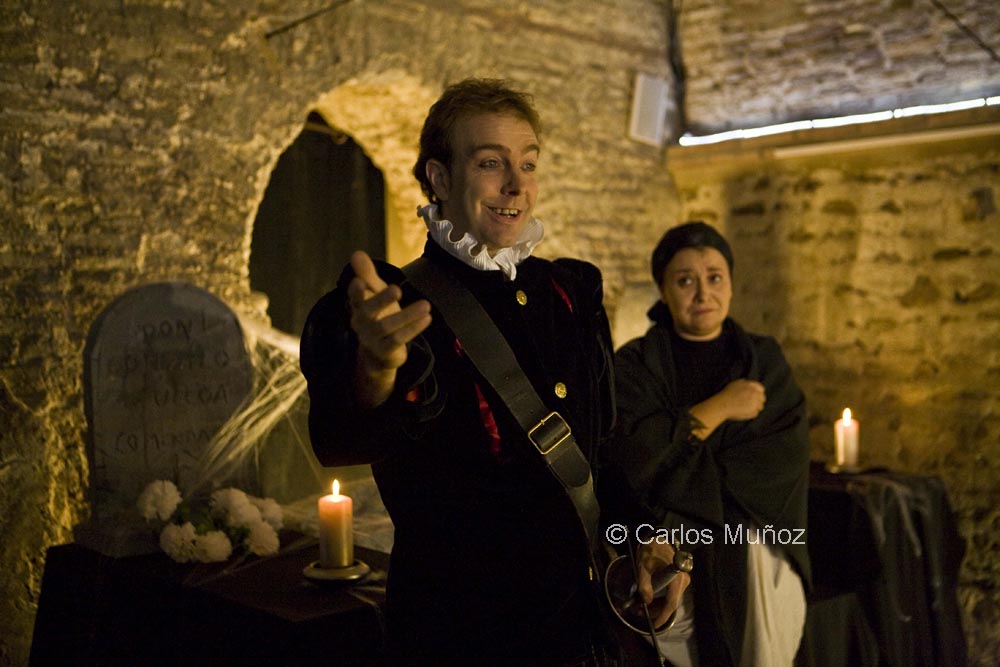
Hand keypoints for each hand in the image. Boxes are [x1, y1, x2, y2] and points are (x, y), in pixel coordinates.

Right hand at [347, 251, 430, 407]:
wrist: (379, 353)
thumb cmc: (378, 315)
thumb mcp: (375, 293)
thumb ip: (367, 274)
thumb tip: (357, 252)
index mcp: (358, 306)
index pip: (354, 297)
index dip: (356, 291)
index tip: (359, 282)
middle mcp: (361, 323)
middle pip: (369, 311)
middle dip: (382, 299)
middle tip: (397, 289)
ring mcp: (371, 339)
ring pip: (387, 327)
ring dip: (407, 315)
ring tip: (426, 305)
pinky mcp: (384, 351)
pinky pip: (398, 340)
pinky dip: (413, 329)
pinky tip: (427, 318)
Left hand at [636, 542, 690, 628]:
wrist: (658, 539)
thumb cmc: (651, 551)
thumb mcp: (643, 567)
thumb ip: (644, 585)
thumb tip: (647, 602)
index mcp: (676, 577)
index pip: (671, 602)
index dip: (663, 615)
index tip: (655, 625)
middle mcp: (683, 581)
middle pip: (671, 603)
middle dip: (657, 611)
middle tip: (640, 612)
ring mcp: (683, 581)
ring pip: (671, 599)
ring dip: (658, 605)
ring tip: (641, 606)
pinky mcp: (680, 580)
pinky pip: (671, 594)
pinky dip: (661, 599)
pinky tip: (650, 600)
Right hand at [718, 379, 765, 420]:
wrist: (723, 405)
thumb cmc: (727, 394)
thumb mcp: (736, 383)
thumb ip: (746, 383)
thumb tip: (750, 384)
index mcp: (752, 386)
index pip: (761, 389)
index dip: (758, 392)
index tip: (753, 396)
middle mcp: (756, 394)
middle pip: (762, 398)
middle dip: (757, 400)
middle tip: (748, 403)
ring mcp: (755, 403)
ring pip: (760, 406)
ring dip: (754, 407)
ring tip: (745, 408)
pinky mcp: (753, 412)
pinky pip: (755, 413)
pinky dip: (751, 414)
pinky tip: (743, 412)